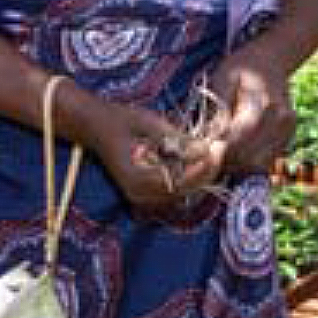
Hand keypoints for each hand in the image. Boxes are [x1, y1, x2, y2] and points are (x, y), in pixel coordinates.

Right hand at [76, 95, 219, 209]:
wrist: (96, 127)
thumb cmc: (121, 120)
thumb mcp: (149, 122)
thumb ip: (176, 138)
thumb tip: (205, 148)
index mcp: (136, 179)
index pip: (179, 181)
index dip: (202, 167)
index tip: (218, 148)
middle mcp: (139, 194)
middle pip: (184, 190)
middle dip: (206, 170)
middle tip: (220, 147)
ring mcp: (142, 196)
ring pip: (183, 192)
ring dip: (201, 174)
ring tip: (213, 151)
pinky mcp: (146, 193)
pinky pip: (175, 189)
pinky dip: (190, 176)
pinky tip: (199, 158)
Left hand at [207, 50, 297, 175]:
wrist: (272, 58)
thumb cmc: (242, 66)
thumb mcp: (222, 80)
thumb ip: (217, 112)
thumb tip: (206, 141)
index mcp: (261, 105)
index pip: (235, 143)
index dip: (214, 153)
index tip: (198, 151)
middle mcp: (280, 120)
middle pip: (247, 158)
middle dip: (224, 161)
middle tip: (207, 152)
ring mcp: (287, 130)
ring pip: (257, 164)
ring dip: (236, 165)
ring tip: (221, 150)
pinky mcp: (288, 136)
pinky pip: (266, 160)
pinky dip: (249, 161)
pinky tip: (237, 149)